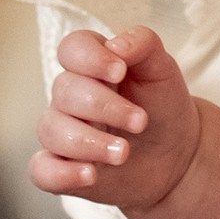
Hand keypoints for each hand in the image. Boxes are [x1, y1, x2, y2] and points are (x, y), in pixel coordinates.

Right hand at [31, 24, 201, 211]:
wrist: (177, 154)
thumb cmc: (163, 105)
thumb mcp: (162, 69)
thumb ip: (143, 44)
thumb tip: (116, 45)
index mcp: (92, 66)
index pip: (71, 49)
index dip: (90, 58)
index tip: (119, 71)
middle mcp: (71, 97)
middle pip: (65, 91)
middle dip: (104, 107)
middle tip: (141, 122)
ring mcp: (64, 132)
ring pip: (52, 130)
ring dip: (89, 142)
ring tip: (124, 152)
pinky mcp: (64, 167)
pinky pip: (42, 170)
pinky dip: (62, 173)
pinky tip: (90, 174)